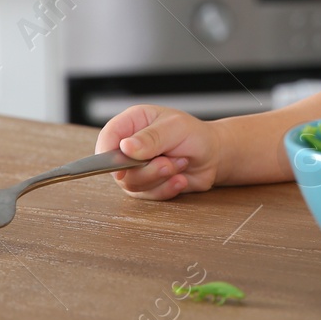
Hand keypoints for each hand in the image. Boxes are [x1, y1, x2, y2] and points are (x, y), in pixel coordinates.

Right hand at [95, 105, 224, 200]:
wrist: (213, 156)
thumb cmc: (195, 135)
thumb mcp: (176, 128)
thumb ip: (151, 138)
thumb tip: (125, 147)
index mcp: (132, 123)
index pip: (108, 138)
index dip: (107, 155)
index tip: (121, 168)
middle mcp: (129, 147)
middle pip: (118, 167)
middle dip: (147, 170)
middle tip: (168, 163)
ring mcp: (135, 168)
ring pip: (132, 184)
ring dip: (160, 177)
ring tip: (180, 164)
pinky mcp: (146, 186)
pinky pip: (148, 195)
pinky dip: (167, 189)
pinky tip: (181, 179)